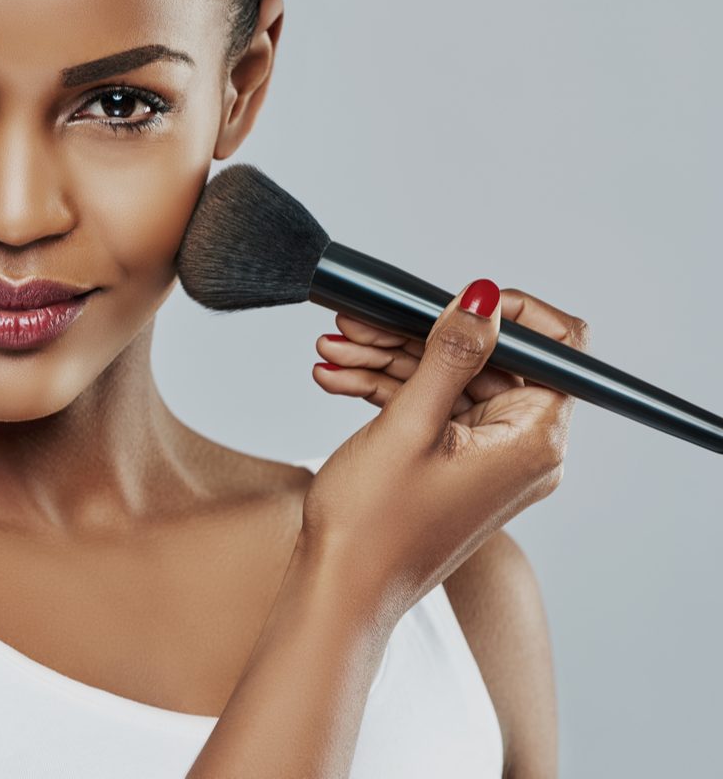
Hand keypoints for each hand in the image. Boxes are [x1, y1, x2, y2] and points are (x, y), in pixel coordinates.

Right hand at [303, 279, 590, 622]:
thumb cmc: (375, 527)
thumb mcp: (412, 424)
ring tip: (335, 351)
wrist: (340, 591)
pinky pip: (432, 411)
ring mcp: (485, 460)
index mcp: (532, 440)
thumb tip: (485, 297)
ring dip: (391, 362)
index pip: (554, 349)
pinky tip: (342, 379)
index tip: (451, 301)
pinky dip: (391, 391)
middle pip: (486, 361)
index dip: (506, 314)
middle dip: (418, 336)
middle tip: (361, 324)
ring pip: (450, 383)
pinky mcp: (452, 467)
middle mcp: (520, 450)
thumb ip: (452, 353)